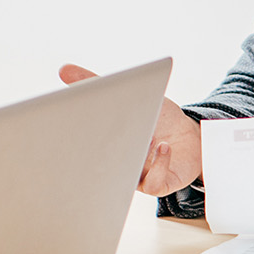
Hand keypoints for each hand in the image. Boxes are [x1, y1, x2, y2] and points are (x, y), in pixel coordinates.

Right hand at [60, 63, 201, 196]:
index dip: (76, 141)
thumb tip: (63, 69)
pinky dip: (158, 164)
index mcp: (104, 147)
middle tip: (103, 135)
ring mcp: (138, 177)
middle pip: (102, 167)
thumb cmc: (155, 117)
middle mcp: (118, 166)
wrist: (190, 136)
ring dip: (134, 157)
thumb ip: (94, 83)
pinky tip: (163, 146)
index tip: (73, 125)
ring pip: (127, 176)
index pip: (84, 149)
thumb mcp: (125, 93)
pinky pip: (153, 183)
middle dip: (100, 153)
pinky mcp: (160, 184)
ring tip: (145, 136)